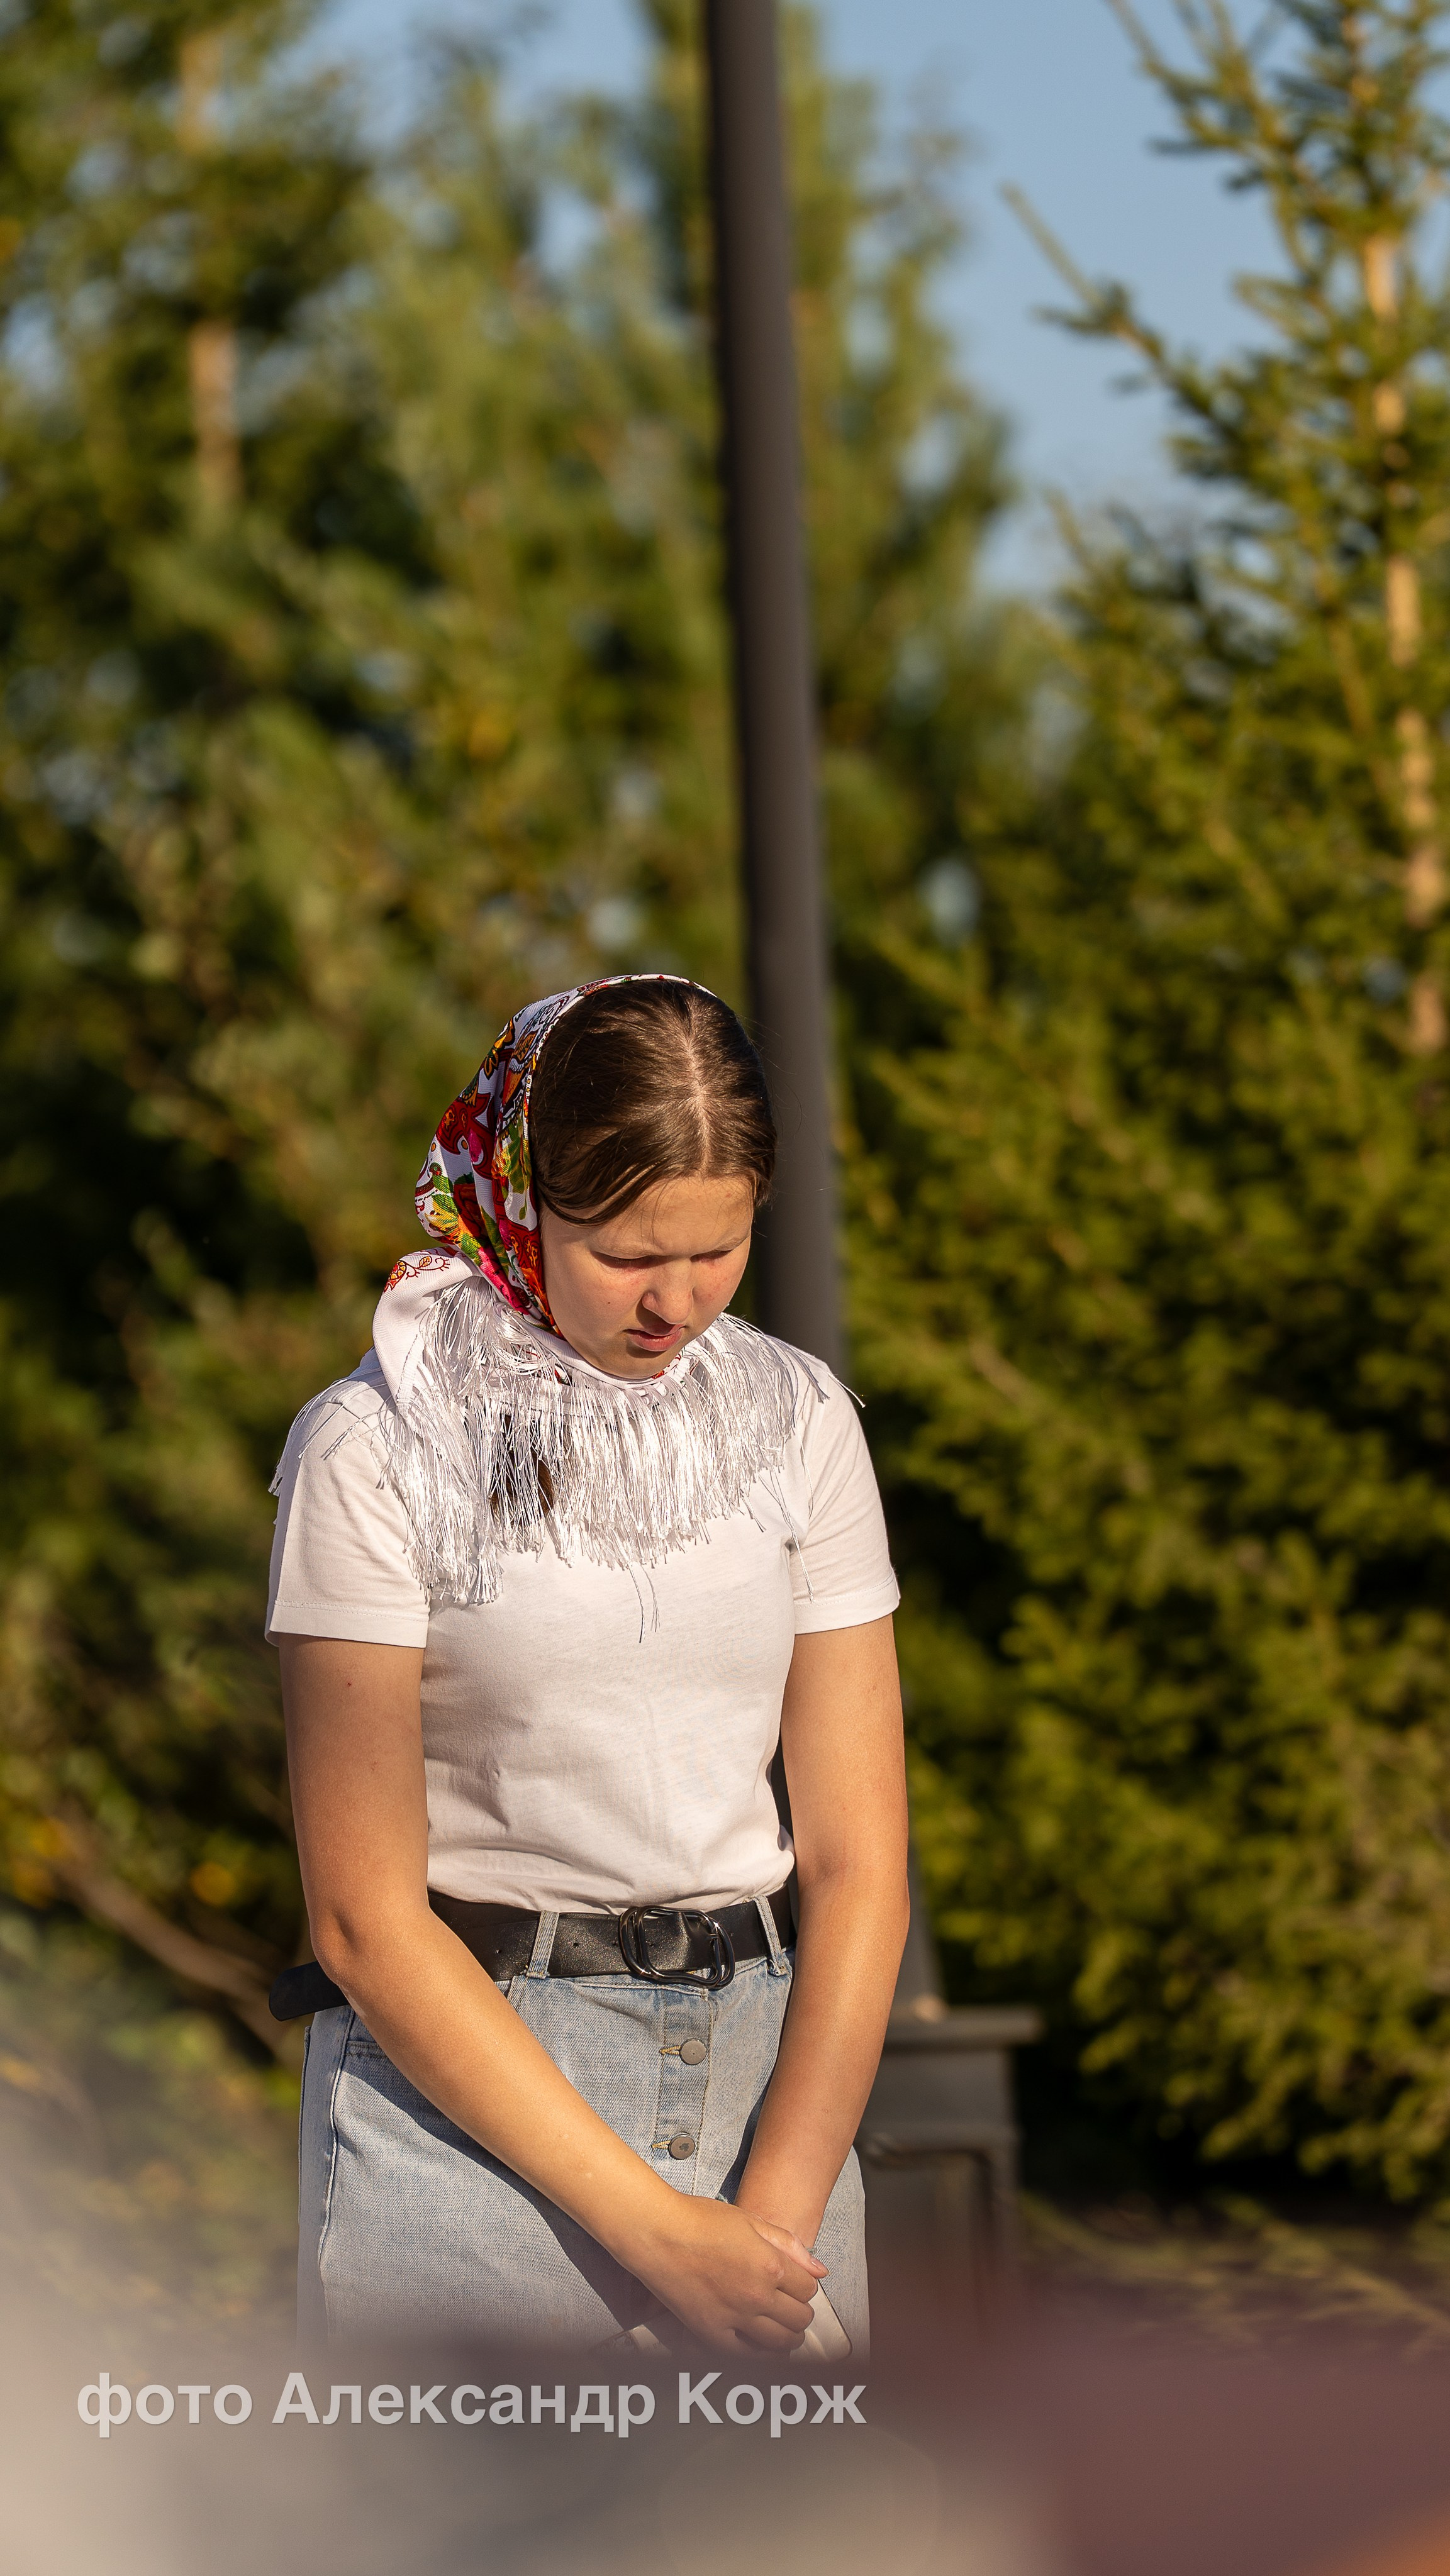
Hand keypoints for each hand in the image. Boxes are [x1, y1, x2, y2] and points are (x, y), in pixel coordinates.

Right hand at [627, 2197, 825, 2351]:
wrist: (658, 2232)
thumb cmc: (701, 2220)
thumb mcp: (751, 2221)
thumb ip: (789, 2245)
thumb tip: (820, 2269)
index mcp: (770, 2264)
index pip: (808, 2289)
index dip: (805, 2286)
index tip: (796, 2284)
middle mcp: (757, 2295)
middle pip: (799, 2319)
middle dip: (800, 2313)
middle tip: (792, 2307)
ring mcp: (735, 2317)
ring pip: (781, 2343)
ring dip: (789, 2338)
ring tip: (785, 2331)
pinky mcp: (711, 2332)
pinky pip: (746, 2356)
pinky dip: (760, 2354)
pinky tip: (762, 2346)